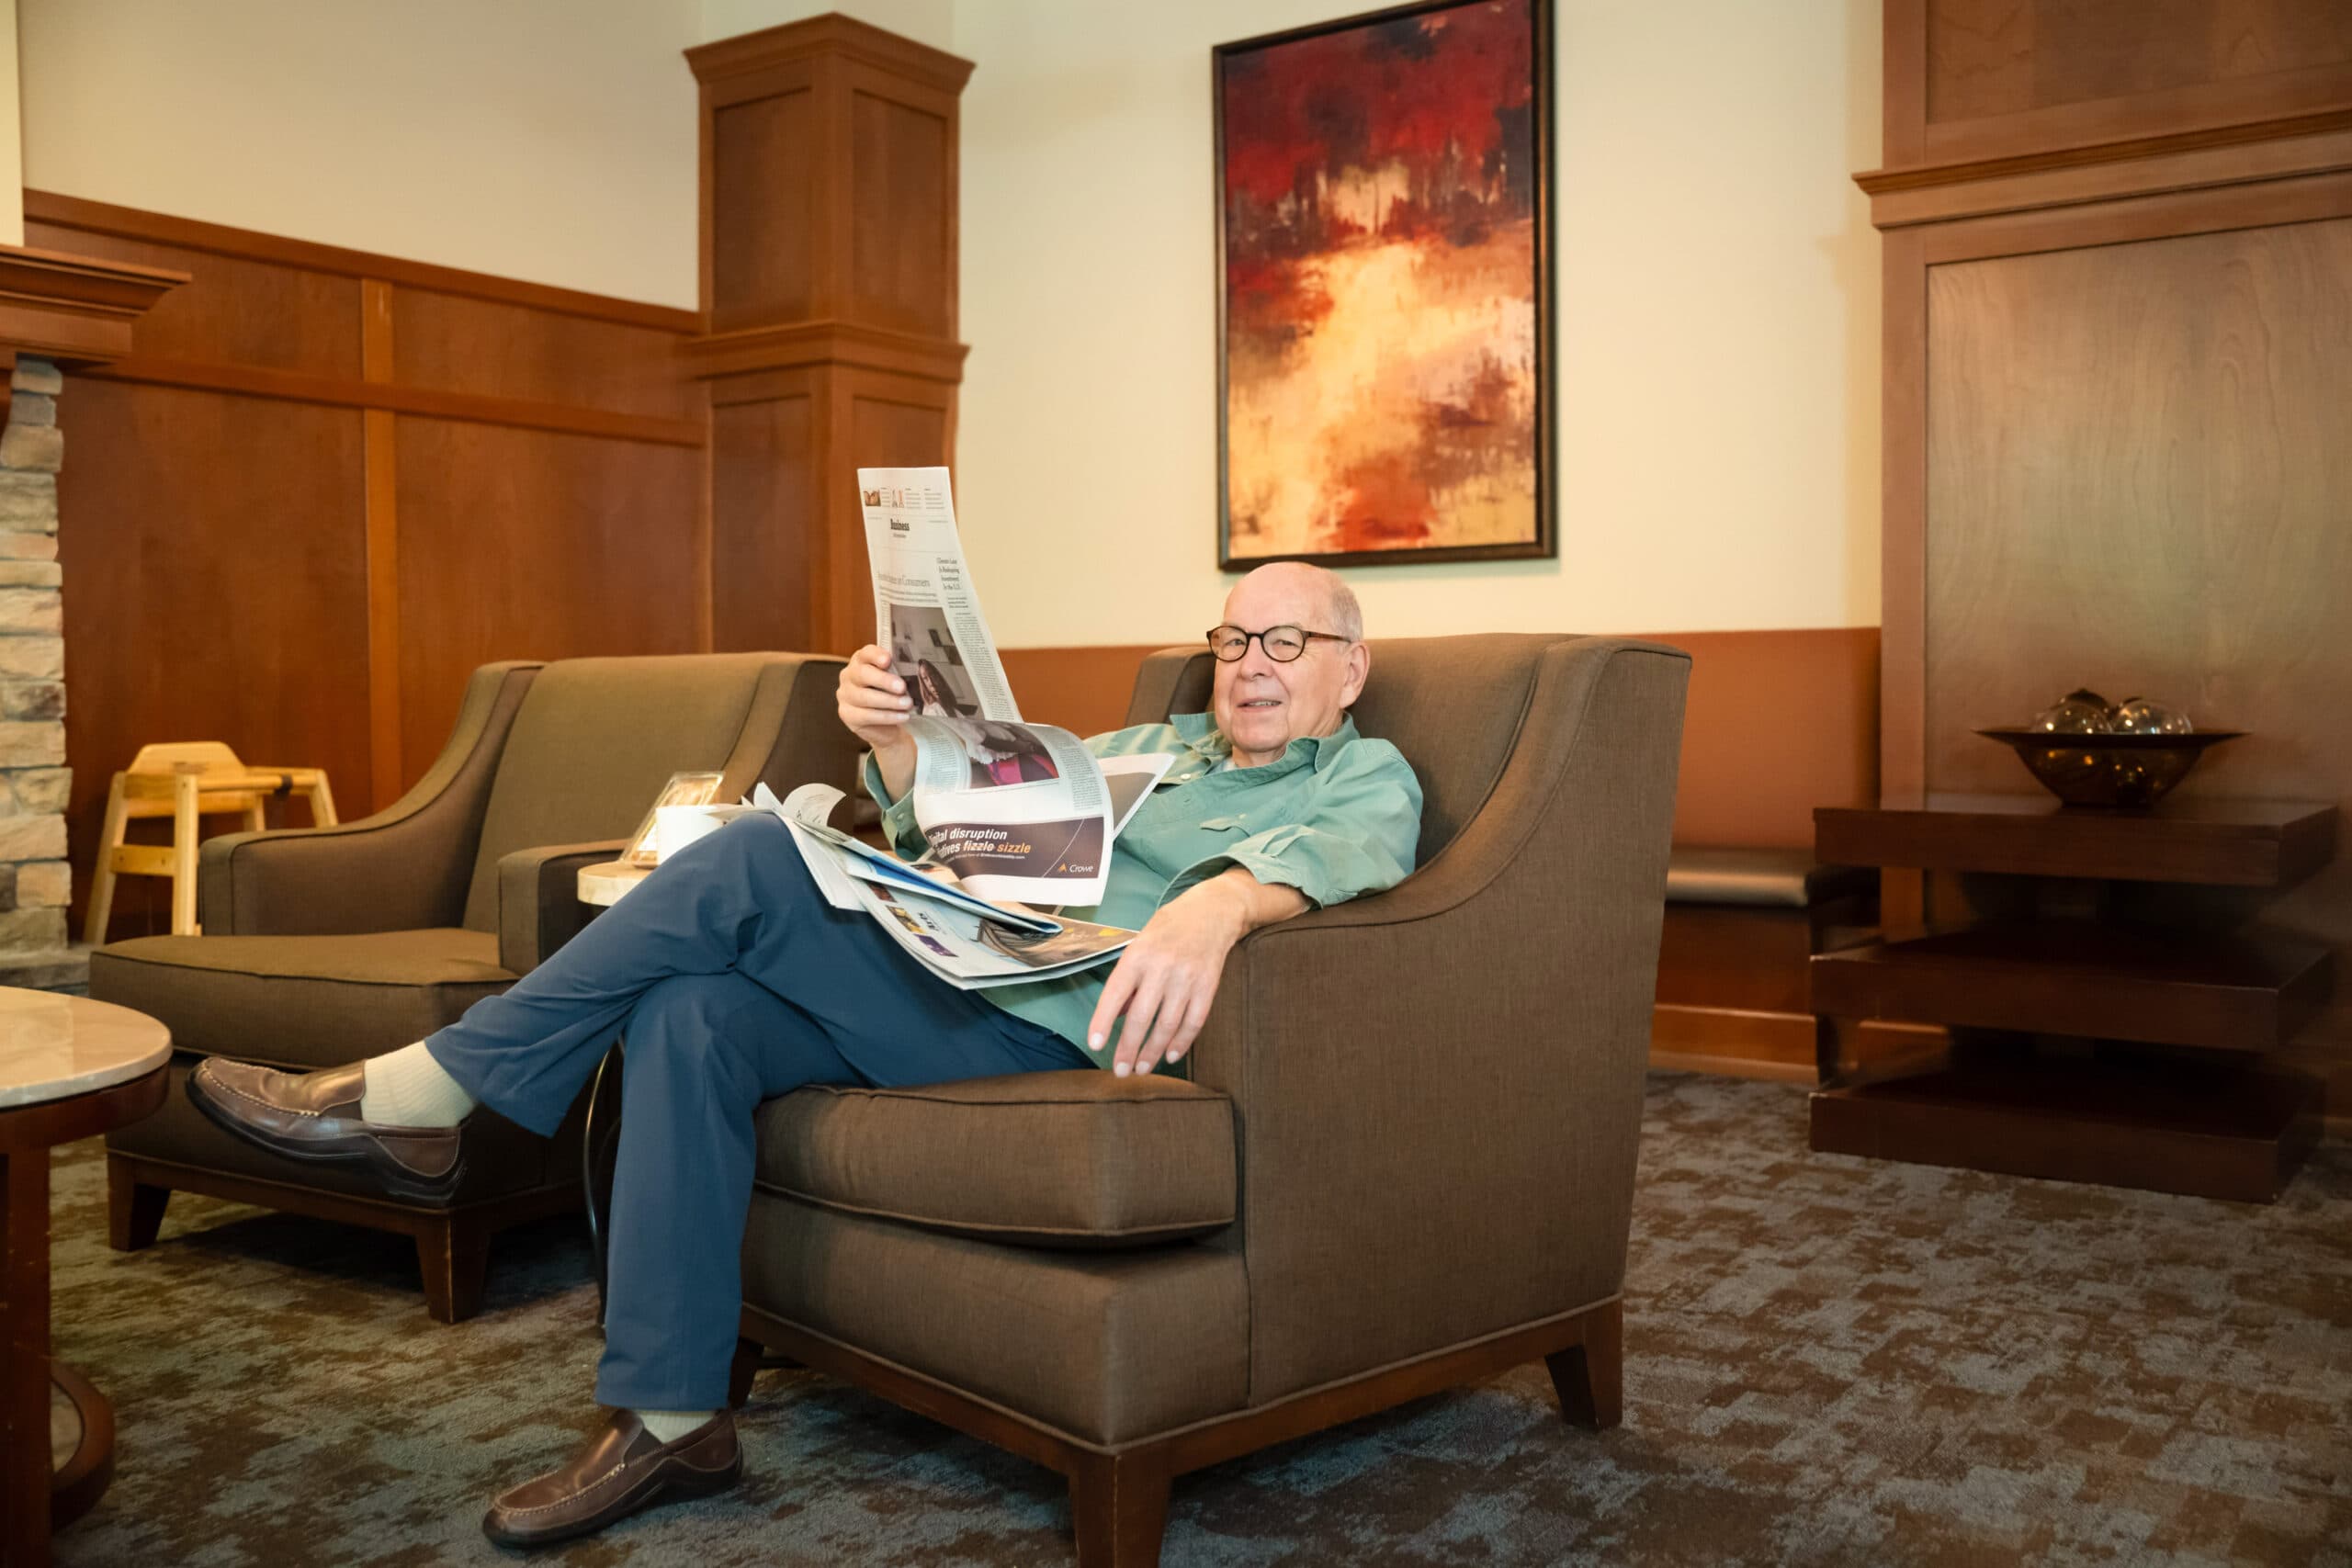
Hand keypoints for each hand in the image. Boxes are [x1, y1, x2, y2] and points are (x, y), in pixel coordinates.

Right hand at [837, 645, 916, 793]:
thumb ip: (901, 673)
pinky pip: (863, 716)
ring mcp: (845, 698)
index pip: (862, 654)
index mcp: (860, 664)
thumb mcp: (901, 685)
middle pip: (860, 675)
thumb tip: (920, 665)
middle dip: (883, 682)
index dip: (873, 655)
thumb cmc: (899, 700)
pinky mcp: (848, 716)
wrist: (894, 727)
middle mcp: (847, 679)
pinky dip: (884, 716)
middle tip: (902, 687)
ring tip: (906, 704)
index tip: (888, 658)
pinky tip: (901, 716)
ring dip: (885, 701)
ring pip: (861, 697)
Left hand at [1088, 877, 1249, 1076]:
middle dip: (1128, 1048)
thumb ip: (1128, 980)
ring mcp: (1187, 978)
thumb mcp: (1140, 944)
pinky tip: (1170, 1056)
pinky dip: (1181, 1042)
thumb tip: (1114, 1017)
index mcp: (1138, 955)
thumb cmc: (1169, 929)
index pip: (1115, 993)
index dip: (1103, 1020)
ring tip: (1141, 1069)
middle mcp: (1162, 967)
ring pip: (1167, 1024)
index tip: (1095, 1044)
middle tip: (1120, 1071)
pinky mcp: (1208, 986)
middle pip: (1141, 1016)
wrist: (1213, 912)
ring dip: (1153, 1051)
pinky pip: (1193, 1021)